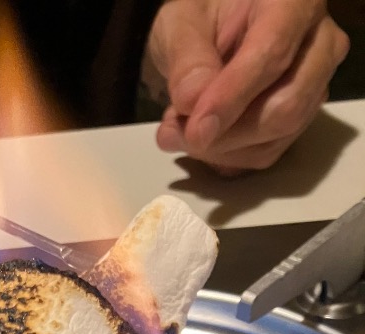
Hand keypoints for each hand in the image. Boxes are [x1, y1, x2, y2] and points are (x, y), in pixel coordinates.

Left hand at [146, 0, 349, 173]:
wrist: (211, 35)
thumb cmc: (202, 19)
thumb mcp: (182, 24)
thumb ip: (187, 60)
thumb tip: (193, 102)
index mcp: (294, 2)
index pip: (272, 54)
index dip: (232, 97)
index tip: (196, 128)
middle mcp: (320, 42)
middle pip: (286, 106)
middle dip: (226, 133)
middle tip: (175, 133)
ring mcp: (315, 84)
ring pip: (277, 136)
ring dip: (221, 148)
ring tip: (177, 132)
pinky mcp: (300, 118)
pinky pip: (267, 152)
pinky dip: (226, 156)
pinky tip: (198, 139)